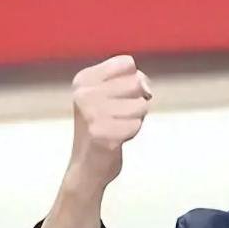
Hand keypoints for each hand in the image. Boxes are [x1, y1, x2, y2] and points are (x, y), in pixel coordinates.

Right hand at [67, 55, 152, 190]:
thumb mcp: (114, 94)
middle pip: (137, 83)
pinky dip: (132, 132)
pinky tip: (117, 138)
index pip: (127, 63)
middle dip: (138, 100)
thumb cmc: (108, 124)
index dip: (135, 79)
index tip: (122, 95)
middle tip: (120, 114)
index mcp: (84, 79)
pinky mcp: (100, 134)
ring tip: (118, 125)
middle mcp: (83, 94)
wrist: (89, 164)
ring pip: (140, 105)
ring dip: (136, 118)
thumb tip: (145, 88)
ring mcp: (90, 114)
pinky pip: (136, 125)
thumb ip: (134, 79)